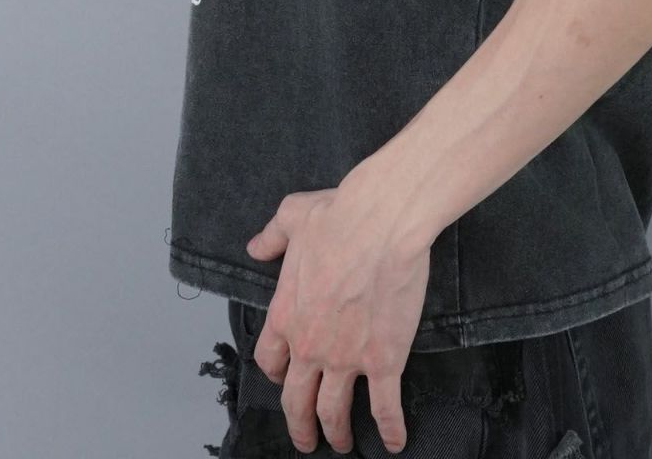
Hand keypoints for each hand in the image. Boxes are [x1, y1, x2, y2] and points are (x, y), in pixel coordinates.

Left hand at [244, 170, 432, 454]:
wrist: (381, 221)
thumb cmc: (339, 215)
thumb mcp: (293, 216)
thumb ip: (273, 236)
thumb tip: (256, 246)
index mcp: (286, 315)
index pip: (271, 359)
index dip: (277, 374)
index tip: (285, 378)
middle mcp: (310, 345)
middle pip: (297, 399)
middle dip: (301, 424)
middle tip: (307, 438)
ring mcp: (346, 358)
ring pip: (334, 410)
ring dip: (337, 432)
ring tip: (343, 443)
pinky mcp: (384, 360)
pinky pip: (385, 405)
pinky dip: (390, 429)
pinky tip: (396, 442)